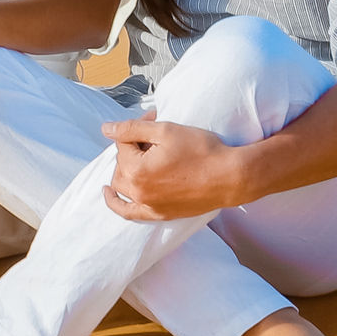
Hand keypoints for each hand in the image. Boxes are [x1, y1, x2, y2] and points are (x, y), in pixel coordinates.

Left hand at [97, 118, 252, 221]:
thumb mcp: (165, 130)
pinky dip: (117, 203)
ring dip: (125, 168)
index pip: (123, 143)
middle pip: (122, 163)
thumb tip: (106, 129)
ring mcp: (148, 205)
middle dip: (133, 147)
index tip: (156, 121)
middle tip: (156, 137)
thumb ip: (132, 128)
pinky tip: (109, 193)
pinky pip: (129, 212)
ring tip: (140, 155)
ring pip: (122, 184)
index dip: (138, 129)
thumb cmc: (202, 151)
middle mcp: (138, 191)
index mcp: (136, 169)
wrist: (230, 176)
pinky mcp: (159, 214)